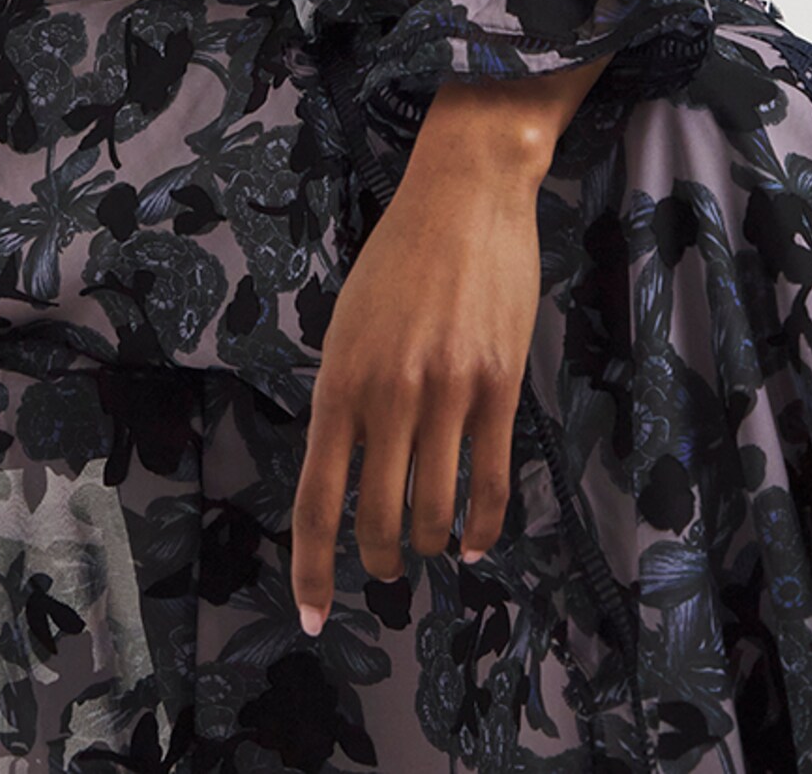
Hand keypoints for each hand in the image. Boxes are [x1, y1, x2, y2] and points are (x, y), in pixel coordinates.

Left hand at [287, 79, 582, 634]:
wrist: (465, 194)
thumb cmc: (399, 257)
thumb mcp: (346, 325)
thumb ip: (344, 396)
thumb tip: (346, 465)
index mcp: (337, 383)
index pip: (316, 499)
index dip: (312, 569)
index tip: (311, 616)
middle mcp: (387, 396)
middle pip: (376, 518)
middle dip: (377, 560)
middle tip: (382, 571)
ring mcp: (447, 393)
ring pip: (434, 509)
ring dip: (429, 544)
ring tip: (429, 549)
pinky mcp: (499, 386)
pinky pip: (491, 478)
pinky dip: (481, 523)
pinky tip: (474, 541)